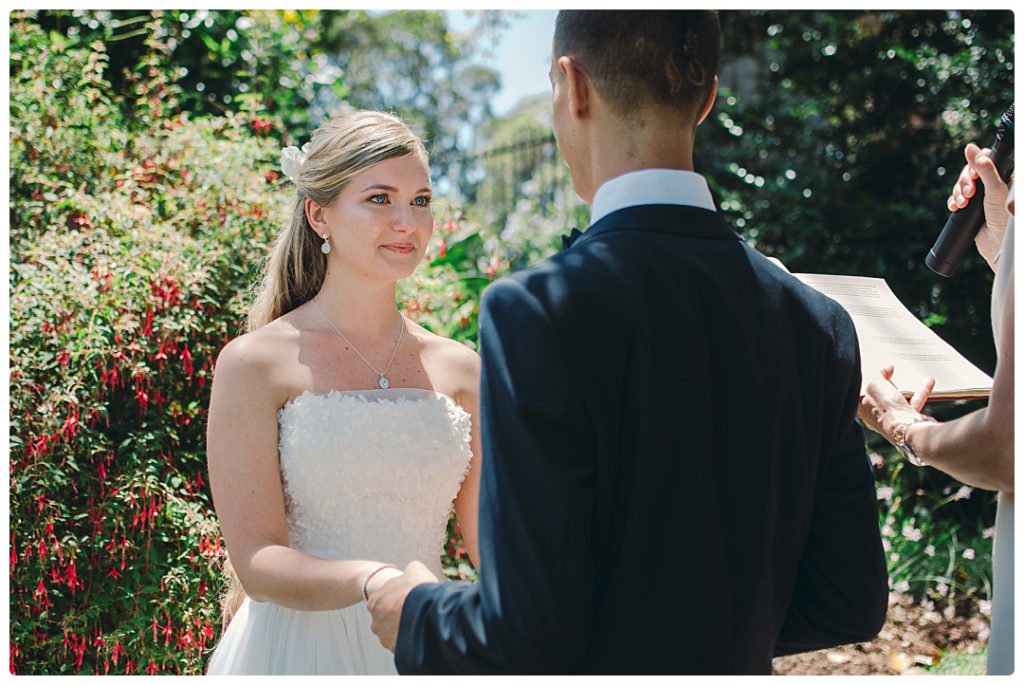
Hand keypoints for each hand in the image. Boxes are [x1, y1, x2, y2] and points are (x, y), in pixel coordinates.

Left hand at [366, 560, 438, 651]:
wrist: (428, 611)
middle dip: (400, 615)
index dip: (399, 599)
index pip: (384, 601)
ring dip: (405, 628)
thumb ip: (408, 570)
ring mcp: (385, 638)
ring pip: (395, 632)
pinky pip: (403, 644)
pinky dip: (411, 639)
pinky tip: (421, 631)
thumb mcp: (415, 569)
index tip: (409, 598)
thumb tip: (411, 571)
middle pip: (388, 618)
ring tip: (420, 621)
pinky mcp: (395, 650)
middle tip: (415, 610)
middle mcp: (375, 622)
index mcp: (375, 602)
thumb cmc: (419, 590)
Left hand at [858, 365, 932, 442]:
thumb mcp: (874, 384)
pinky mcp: (907, 419)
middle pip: (881, 394)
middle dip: (888, 382)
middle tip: (892, 370)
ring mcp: (892, 418)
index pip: (862, 391)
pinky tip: (928, 382)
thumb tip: (886, 369)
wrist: (906, 429)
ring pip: (899, 398)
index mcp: (862, 408)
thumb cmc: (886, 409)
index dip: (869, 378)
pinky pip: (914, 402)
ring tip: (911, 374)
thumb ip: (878, 374)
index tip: (876, 369)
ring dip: (906, 386)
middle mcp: (875, 415)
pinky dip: (921, 392)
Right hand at [947, 143, 1010, 269]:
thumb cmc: (1003, 216)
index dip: (975, 165)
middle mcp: (992, 184)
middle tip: (969, 193)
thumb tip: (969, 147)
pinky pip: (956, 199)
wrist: (998, 244)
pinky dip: (953, 202)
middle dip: (964, 182)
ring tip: (963, 203)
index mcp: (1003, 176)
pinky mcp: (971, 209)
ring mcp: (981, 197)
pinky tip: (956, 207)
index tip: (975, 176)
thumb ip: (983, 167)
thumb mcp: (994, 188)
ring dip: (958, 193)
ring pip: (961, 185)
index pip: (983, 160)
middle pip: (969, 172)